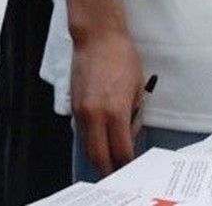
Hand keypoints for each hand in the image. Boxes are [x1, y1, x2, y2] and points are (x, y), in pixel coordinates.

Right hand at [70, 22, 146, 177]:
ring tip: (110, 160)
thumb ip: (134, 117)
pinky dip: (91, 141)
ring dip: (98, 156)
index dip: (127, 163)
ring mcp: (81, 111)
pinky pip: (82, 132)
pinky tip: (100, 140)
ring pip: (87, 146)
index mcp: (115, 111)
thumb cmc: (121, 57)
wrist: (97, 38)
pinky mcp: (74, 106)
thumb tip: (130, 136)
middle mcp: (95, 115)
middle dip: (109, 169)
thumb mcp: (138, 89)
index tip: (132, 166)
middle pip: (99, 156)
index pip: (121, 150)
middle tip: (118, 173)